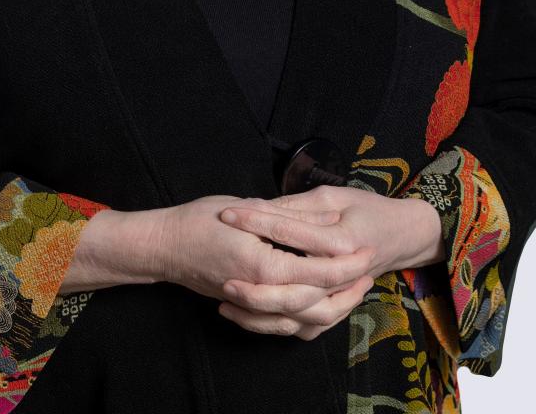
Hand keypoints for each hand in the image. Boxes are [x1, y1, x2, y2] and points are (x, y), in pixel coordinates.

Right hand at [155, 193, 375, 338]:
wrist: (166, 246)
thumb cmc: (201, 220)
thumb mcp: (245, 208)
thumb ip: (287, 216)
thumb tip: (326, 218)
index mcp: (264, 266)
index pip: (318, 271)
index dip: (347, 262)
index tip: (367, 250)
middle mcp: (262, 293)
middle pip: (318, 302)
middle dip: (348, 288)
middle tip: (369, 271)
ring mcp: (255, 306)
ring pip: (304, 321)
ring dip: (333, 307)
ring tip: (353, 289)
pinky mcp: (249, 310)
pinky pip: (285, 327)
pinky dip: (308, 320)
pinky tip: (323, 304)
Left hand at [214, 184, 443, 335]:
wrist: (404, 234)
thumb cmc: (369, 209)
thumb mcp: (334, 196)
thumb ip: (298, 205)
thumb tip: (260, 206)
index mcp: (340, 240)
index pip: (288, 232)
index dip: (255, 221)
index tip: (227, 214)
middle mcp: (340, 276)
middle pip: (291, 291)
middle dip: (252, 287)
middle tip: (221, 277)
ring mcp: (340, 297)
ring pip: (295, 317)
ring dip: (259, 314)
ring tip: (226, 299)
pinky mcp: (334, 309)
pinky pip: (304, 327)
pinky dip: (274, 325)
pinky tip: (246, 314)